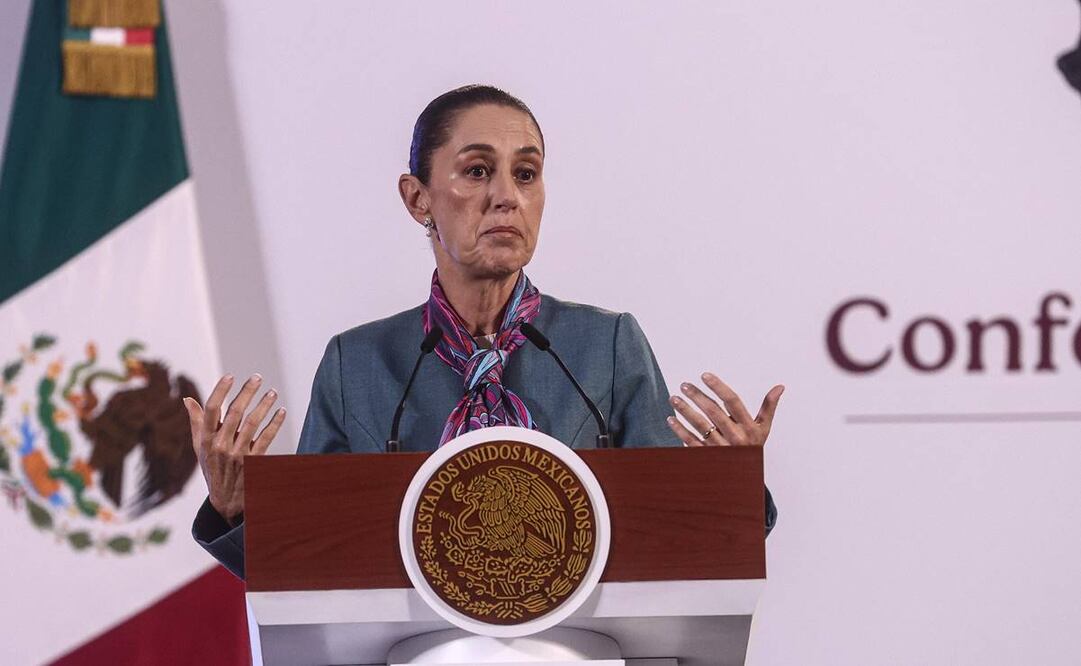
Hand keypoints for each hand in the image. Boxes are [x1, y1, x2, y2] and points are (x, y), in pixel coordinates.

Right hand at [183, 374, 285, 525]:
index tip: (230, 376)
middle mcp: (220, 445)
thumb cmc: (212, 468)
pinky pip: (266, 438)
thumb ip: (196, 423)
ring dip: (264, 405)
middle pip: (235, 412)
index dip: (221, 391)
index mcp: (206, 440)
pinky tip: (281, 411)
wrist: (226, 501)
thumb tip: (187, 399)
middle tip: (257, 377)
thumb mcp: (200, 448)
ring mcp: (237, 454)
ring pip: (253, 423)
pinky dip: (275, 423)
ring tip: (273, 392)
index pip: (211, 410)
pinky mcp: (254, 462)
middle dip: (247, 392)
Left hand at [666, 372, 782, 446]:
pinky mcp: (707, 456)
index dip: (718, 387)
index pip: (732, 402)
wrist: (745, 478)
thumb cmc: (753, 447)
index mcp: (748, 427)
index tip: (705, 376)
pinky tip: (671, 419)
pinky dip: (680, 430)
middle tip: (684, 385)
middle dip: (697, 397)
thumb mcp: (764, 428)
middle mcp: (734, 437)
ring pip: (700, 426)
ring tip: (674, 398)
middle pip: (713, 412)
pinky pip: (691, 442)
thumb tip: (780, 387)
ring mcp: (720, 447)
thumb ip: (769, 406)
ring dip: (685, 411)